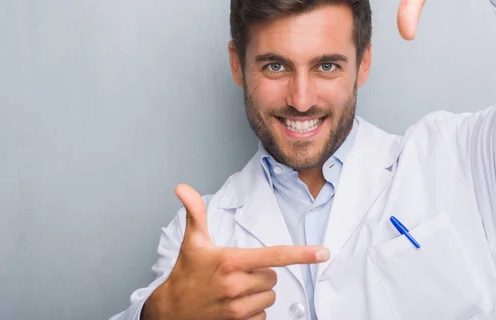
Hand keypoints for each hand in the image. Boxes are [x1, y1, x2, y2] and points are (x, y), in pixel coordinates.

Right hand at [142, 184, 329, 319]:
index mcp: (231, 261)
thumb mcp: (193, 241)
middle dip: (261, 273)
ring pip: (270, 297)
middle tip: (238, 272)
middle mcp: (236, 285)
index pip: (274, 256)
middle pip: (273, 277)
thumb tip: (183, 188)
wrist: (172, 309)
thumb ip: (195, 211)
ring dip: (258, 293)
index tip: (323, 253)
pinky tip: (235, 304)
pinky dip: (254, 310)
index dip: (301, 253)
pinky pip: (263, 316)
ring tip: (234, 289)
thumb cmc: (186, 273)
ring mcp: (238, 308)